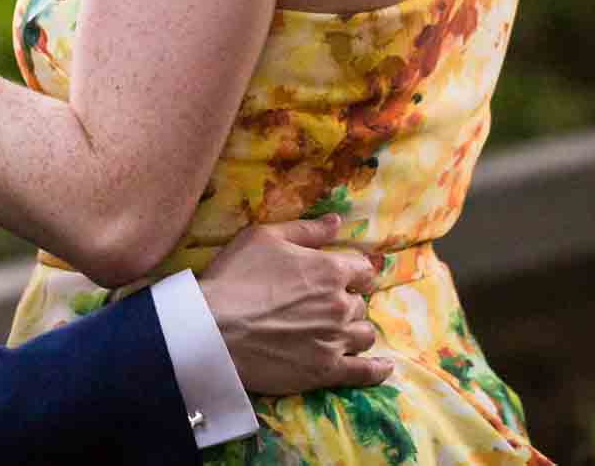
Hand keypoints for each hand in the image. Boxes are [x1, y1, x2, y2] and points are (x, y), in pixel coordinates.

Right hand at [195, 216, 391, 395]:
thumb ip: (306, 229)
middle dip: (346, 301)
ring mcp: (336, 340)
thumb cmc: (234, 277)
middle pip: (360, 302)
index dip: (353, 271)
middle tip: (324, 305)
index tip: (344, 276)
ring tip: (340, 331)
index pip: (362, 268)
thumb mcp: (264, 237)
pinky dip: (376, 369)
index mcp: (330, 269)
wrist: (213, 329)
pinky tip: (381, 366)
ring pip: (363, 333)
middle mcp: (340, 304)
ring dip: (355, 329)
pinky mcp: (326, 371)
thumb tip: (337, 221)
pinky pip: (365, 372)